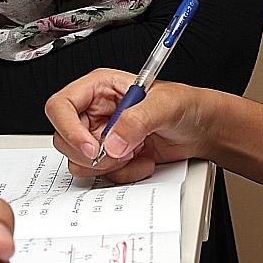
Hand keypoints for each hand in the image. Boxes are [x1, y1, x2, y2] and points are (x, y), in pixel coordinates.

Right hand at [44, 68, 217, 181]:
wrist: (202, 129)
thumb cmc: (185, 104)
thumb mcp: (164, 104)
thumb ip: (136, 120)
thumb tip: (111, 142)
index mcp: (99, 88)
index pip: (61, 106)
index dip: (68, 128)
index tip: (91, 146)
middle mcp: (95, 112)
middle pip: (64, 138)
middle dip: (92, 153)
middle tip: (120, 151)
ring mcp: (101, 136)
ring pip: (79, 161)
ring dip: (109, 164)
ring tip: (135, 151)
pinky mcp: (111, 157)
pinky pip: (101, 175)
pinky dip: (124, 173)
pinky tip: (143, 159)